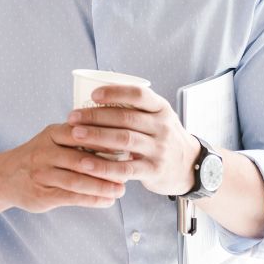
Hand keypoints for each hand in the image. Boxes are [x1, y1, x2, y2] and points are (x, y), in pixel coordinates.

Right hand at [0, 123, 126, 212]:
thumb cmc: (39, 156)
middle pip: (81, 159)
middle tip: (128, 172)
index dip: (104, 140)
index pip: (81, 134)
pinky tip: (106, 200)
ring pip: (77, 181)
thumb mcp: (52, 139)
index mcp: (52, 133)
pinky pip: (71, 197)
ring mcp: (42, 174)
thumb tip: (117, 142)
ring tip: (120, 190)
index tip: (126, 146)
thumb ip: (77, 139)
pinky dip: (92, 199)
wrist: (5, 176)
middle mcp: (45, 152)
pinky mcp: (42, 194)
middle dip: (107, 167)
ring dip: (102, 186)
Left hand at [67, 84, 199, 196]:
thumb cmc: (162, 137)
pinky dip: (104, 167)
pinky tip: (87, 165)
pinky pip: (126, 168)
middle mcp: (162, 127)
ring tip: (75, 134)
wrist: (190, 167)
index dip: (115, 92)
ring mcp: (160, 149)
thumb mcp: (157, 117)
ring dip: (96, 136)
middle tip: (73, 117)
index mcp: (161, 108)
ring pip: (124, 140)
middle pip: (126, 117)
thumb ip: (135, 109)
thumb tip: (91, 96)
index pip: (139, 94)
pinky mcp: (154, 170)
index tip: (93, 94)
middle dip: (96, 116)